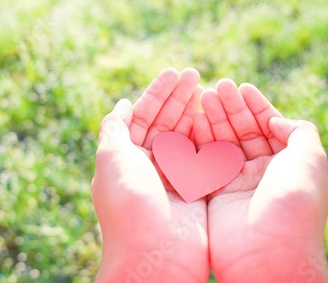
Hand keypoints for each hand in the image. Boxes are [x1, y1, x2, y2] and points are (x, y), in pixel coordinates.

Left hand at [92, 68, 208, 282]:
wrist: (155, 255)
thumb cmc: (130, 203)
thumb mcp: (111, 158)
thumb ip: (114, 127)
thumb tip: (121, 104)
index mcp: (125, 157)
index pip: (141, 116)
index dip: (157, 93)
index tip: (175, 73)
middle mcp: (148, 165)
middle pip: (164, 122)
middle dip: (178, 98)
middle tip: (194, 74)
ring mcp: (172, 178)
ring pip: (185, 137)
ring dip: (195, 112)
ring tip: (208, 89)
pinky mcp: (195, 190)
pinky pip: (203, 156)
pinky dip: (209, 137)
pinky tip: (216, 118)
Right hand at [193, 79, 327, 282]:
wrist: (268, 255)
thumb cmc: (292, 204)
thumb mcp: (310, 159)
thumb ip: (299, 131)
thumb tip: (276, 120)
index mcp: (286, 164)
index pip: (269, 126)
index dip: (255, 105)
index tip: (241, 86)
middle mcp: (262, 172)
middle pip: (243, 131)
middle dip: (230, 108)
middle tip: (216, 87)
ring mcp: (237, 184)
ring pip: (222, 144)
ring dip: (213, 120)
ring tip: (202, 97)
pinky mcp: (215, 195)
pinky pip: (205, 162)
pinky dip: (199, 142)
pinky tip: (192, 122)